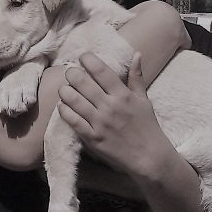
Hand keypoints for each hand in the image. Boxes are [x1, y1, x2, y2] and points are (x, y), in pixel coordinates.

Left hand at [56, 52, 175, 179]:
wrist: (149, 157)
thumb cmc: (147, 127)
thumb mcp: (144, 100)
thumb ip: (137, 77)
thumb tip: (136, 54)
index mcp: (123, 95)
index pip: (101, 71)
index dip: (88, 60)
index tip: (83, 57)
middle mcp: (110, 107)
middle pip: (83, 83)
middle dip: (72, 73)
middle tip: (70, 72)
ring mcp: (100, 123)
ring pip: (74, 100)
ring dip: (65, 91)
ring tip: (64, 88)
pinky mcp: (93, 138)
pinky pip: (73, 121)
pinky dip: (64, 110)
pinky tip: (62, 105)